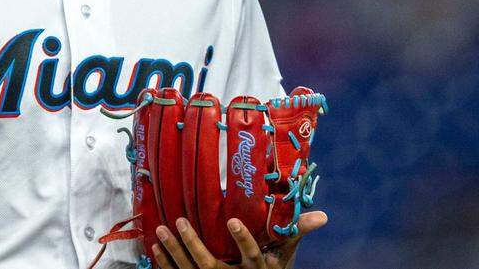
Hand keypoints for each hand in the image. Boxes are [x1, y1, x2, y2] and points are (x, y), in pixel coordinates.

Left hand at [151, 212, 326, 268]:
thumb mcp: (285, 256)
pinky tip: (155, 249)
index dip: (242, 240)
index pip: (250, 255)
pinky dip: (166, 265)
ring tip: (161, 231)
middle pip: (210, 265)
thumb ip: (297, 233)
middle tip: (179, 221)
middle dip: (193, 244)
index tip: (231, 221)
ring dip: (173, 252)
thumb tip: (323, 215)